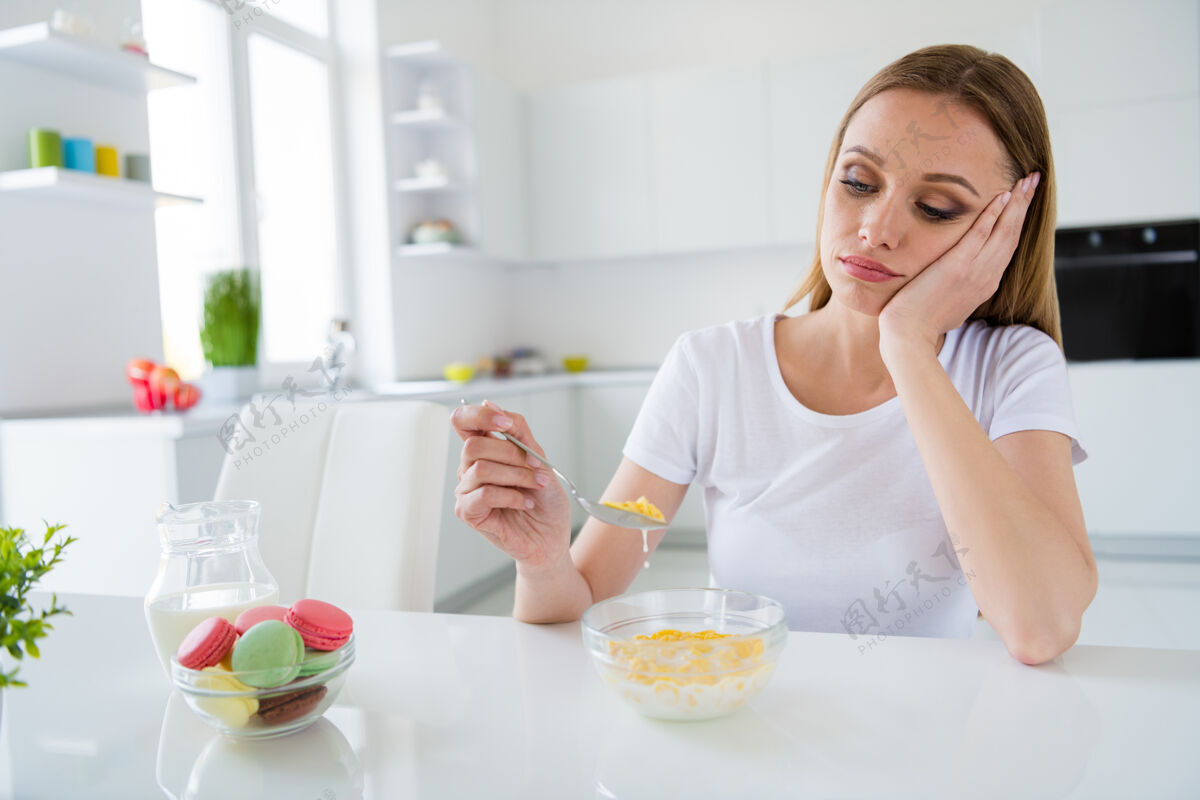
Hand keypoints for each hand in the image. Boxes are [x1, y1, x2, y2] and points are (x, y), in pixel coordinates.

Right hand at [450, 400, 572, 571]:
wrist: (551, 537)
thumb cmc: (544, 500)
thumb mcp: (540, 460)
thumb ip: (518, 433)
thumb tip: (490, 403)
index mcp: (484, 449)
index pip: (463, 421)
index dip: (479, 415)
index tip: (506, 422)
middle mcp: (470, 468)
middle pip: (474, 444)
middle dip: (512, 453)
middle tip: (535, 469)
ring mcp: (466, 491)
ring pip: (481, 469)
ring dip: (517, 476)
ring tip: (535, 488)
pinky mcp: (468, 513)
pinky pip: (484, 494)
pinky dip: (511, 496)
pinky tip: (524, 503)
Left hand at [877, 171, 1040, 359]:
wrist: (907, 336)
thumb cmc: (920, 323)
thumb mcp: (948, 306)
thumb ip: (958, 290)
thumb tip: (955, 283)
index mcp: (985, 285)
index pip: (1007, 247)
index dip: (1017, 222)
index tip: (1022, 201)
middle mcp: (986, 277)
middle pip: (1012, 234)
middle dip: (1025, 205)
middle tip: (1033, 180)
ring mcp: (974, 272)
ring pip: (1004, 231)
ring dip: (1017, 203)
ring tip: (1027, 180)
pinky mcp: (958, 266)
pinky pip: (980, 234)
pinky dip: (994, 214)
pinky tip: (1003, 196)